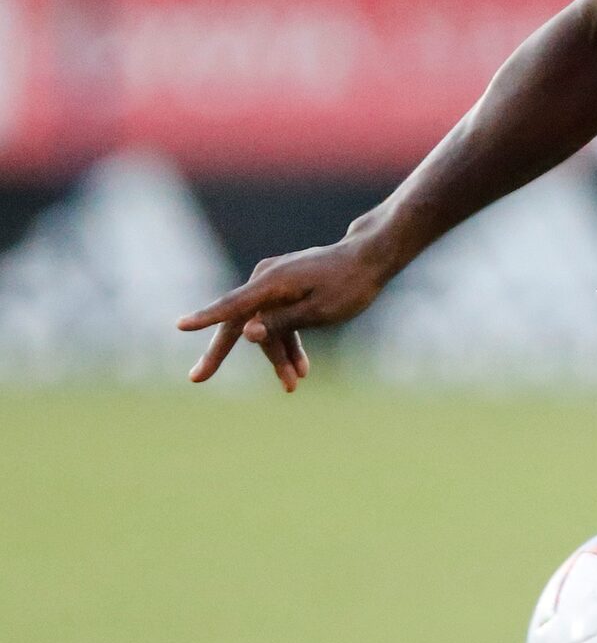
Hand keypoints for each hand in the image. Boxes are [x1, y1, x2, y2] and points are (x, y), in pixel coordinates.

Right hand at [177, 232, 396, 391]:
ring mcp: (275, 282)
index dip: (205, 318)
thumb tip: (245, 333)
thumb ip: (281, 323)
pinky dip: (287, 340)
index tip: (180, 326)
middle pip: (238, 321)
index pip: (231, 306)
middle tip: (197, 378)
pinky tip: (301, 367)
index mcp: (271, 284)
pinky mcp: (286, 287)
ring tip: (293, 384)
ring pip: (263, 324)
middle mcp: (266, 279)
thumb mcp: (319, 311)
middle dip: (223, 352)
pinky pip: (277, 317)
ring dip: (276, 355)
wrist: (370, 258)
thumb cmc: (349, 285)